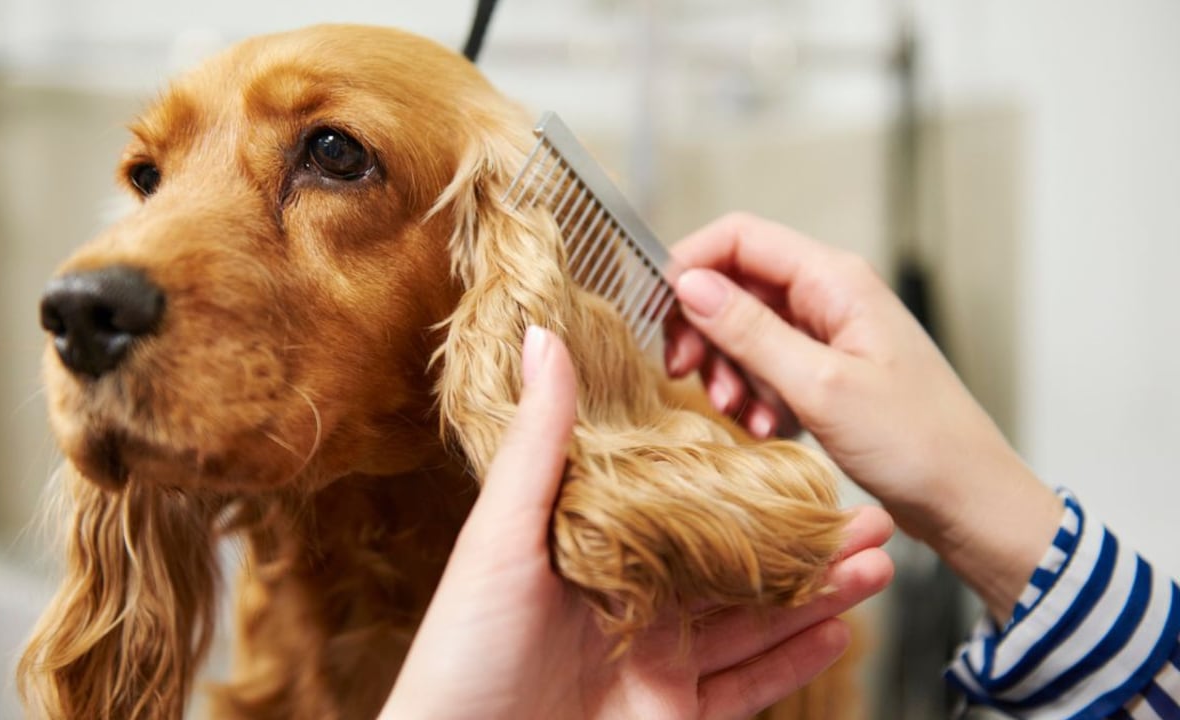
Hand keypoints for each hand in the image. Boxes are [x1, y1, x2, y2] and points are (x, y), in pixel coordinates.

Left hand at [380, 326, 893, 719]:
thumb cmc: (463, 648)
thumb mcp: (500, 534)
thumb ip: (539, 442)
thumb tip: (543, 339)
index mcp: (596, 552)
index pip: (687, 509)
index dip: (745, 486)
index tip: (799, 459)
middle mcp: (634, 606)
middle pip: (735, 567)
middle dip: (804, 543)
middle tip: (865, 516)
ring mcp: (657, 665)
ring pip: (754, 624)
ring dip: (817, 595)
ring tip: (877, 564)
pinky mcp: (672, 718)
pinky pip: (746, 688)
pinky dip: (794, 661)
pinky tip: (836, 628)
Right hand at [664, 212, 1063, 620]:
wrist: (968, 499)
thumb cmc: (915, 442)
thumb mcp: (819, 386)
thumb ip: (750, 331)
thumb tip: (689, 285)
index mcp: (835, 280)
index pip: (740, 237)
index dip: (690, 265)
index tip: (658, 313)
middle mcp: (830, 296)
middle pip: (736, 285)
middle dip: (703, 329)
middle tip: (685, 375)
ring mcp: (829, 334)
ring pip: (747, 330)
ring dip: (728, 370)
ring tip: (739, 414)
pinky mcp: (828, 372)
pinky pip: (769, 367)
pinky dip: (755, 394)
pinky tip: (766, 428)